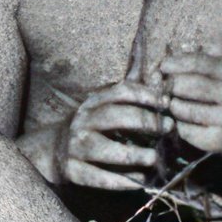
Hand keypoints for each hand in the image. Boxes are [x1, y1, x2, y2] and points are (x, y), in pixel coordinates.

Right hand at [56, 81, 171, 189]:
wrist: (53, 152)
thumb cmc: (91, 125)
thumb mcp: (105, 102)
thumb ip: (128, 82)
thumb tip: (142, 39)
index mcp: (93, 103)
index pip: (120, 92)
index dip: (144, 95)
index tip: (167, 103)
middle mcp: (82, 122)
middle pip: (114, 117)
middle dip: (144, 121)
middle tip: (169, 129)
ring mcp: (76, 147)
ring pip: (106, 149)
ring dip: (134, 154)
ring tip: (156, 159)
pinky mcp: (74, 171)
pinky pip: (99, 178)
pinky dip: (121, 181)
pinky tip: (140, 182)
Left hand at [158, 41, 221, 158]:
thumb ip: (221, 51)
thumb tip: (220, 29)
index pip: (201, 63)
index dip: (178, 63)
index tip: (163, 66)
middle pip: (189, 86)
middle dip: (171, 85)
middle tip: (162, 85)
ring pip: (184, 109)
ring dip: (172, 105)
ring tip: (171, 102)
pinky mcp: (216, 140)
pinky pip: (185, 130)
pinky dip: (178, 124)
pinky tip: (180, 121)